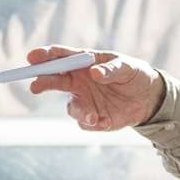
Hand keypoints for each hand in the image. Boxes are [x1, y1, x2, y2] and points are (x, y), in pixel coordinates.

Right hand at [23, 46, 164, 130]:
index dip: (45, 56)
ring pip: (71, 107)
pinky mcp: (91, 118)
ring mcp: (84, 100)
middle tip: (36, 86)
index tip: (32, 57)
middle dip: (43, 82)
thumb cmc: (133, 74)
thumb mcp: (127, 67)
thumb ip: (111, 69)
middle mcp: (78, 81)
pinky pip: (85, 123)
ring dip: (80, 112)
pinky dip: (94, 123)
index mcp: (83, 63)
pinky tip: (106, 121)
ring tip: (95, 117)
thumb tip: (93, 72)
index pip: (61, 57)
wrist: (146, 98)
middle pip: (54, 81)